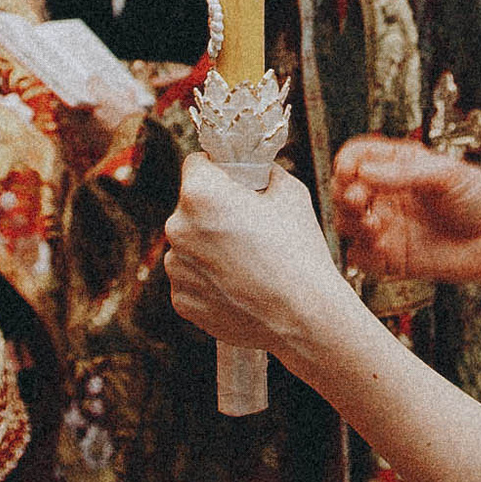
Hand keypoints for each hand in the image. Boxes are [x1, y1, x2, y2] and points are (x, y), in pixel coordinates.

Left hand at [167, 155, 353, 357]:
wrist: (304, 317)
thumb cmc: (299, 253)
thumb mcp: (290, 193)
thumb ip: (263, 174)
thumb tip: (254, 171)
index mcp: (201, 194)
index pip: (196, 164)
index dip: (218, 170)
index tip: (233, 181)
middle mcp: (178, 228)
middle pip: (191, 207)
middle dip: (214, 212)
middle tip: (248, 227)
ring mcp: (176, 267)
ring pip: (190, 244)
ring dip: (209, 248)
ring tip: (248, 263)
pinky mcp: (180, 300)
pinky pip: (192, 278)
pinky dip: (209, 279)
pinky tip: (239, 285)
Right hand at [332, 135, 480, 290]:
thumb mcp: (447, 175)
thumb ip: (404, 173)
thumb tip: (365, 173)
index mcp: (400, 167)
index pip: (358, 157)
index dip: (348, 162)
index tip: (349, 170)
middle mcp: (389, 195)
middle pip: (344, 189)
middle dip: (344, 192)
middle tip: (358, 199)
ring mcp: (388, 227)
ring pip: (346, 222)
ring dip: (351, 221)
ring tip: (374, 223)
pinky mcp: (391, 258)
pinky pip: (360, 256)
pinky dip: (362, 251)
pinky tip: (381, 246)